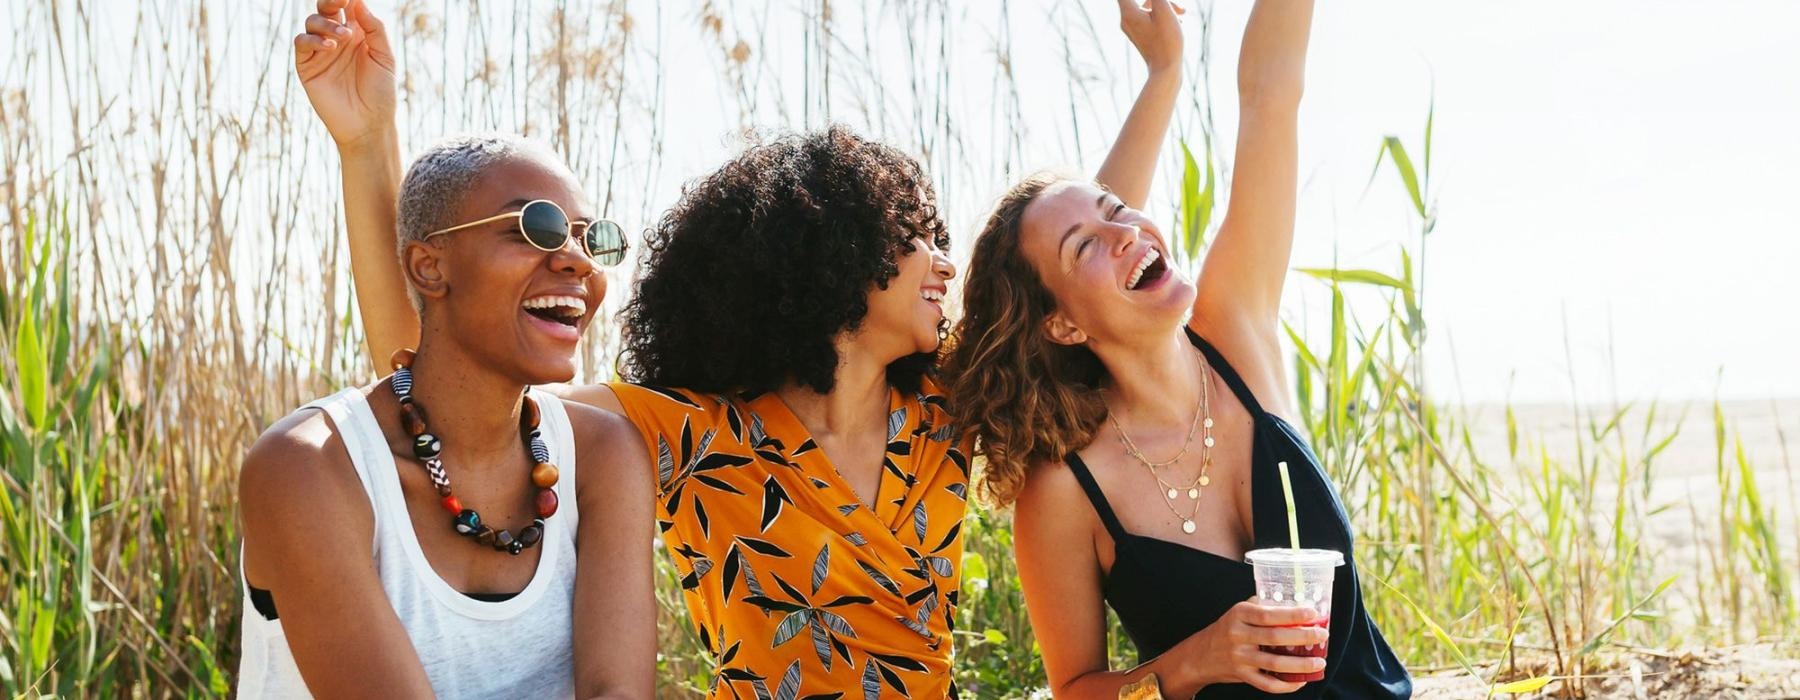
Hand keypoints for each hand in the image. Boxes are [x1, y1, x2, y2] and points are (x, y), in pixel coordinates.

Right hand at [295, 0, 397, 150]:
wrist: (368, 124)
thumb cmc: (380, 91)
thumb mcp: (384, 56)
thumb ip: (374, 28)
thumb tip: (358, 1)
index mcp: (358, 34)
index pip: (348, 7)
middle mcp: (337, 39)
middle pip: (326, 9)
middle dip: (330, 1)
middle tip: (340, 1)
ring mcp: (320, 51)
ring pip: (312, 22)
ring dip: (326, 24)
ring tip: (344, 38)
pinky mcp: (307, 66)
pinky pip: (302, 43)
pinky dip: (313, 40)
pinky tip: (330, 47)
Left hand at [1117, 0, 1185, 74]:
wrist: (1166, 71)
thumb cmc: (1166, 41)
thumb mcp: (1164, 10)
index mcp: (1128, 13)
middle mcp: (1126, 21)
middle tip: (1180, 7)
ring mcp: (1132, 29)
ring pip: (1147, 8)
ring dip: (1165, 6)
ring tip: (1182, 14)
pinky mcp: (1140, 36)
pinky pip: (1149, 18)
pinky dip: (1162, 15)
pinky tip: (1177, 22)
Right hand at [1176, 599, 1328, 693]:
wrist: (1201, 655)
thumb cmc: (1226, 630)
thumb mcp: (1238, 612)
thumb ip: (1261, 607)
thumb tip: (1294, 605)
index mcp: (1239, 614)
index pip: (1268, 614)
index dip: (1292, 615)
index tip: (1312, 613)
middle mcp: (1238, 635)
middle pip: (1274, 637)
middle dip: (1303, 637)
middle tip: (1322, 635)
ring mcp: (1239, 657)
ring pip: (1274, 663)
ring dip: (1300, 664)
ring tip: (1319, 662)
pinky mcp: (1242, 675)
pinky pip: (1267, 683)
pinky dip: (1285, 685)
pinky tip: (1300, 681)